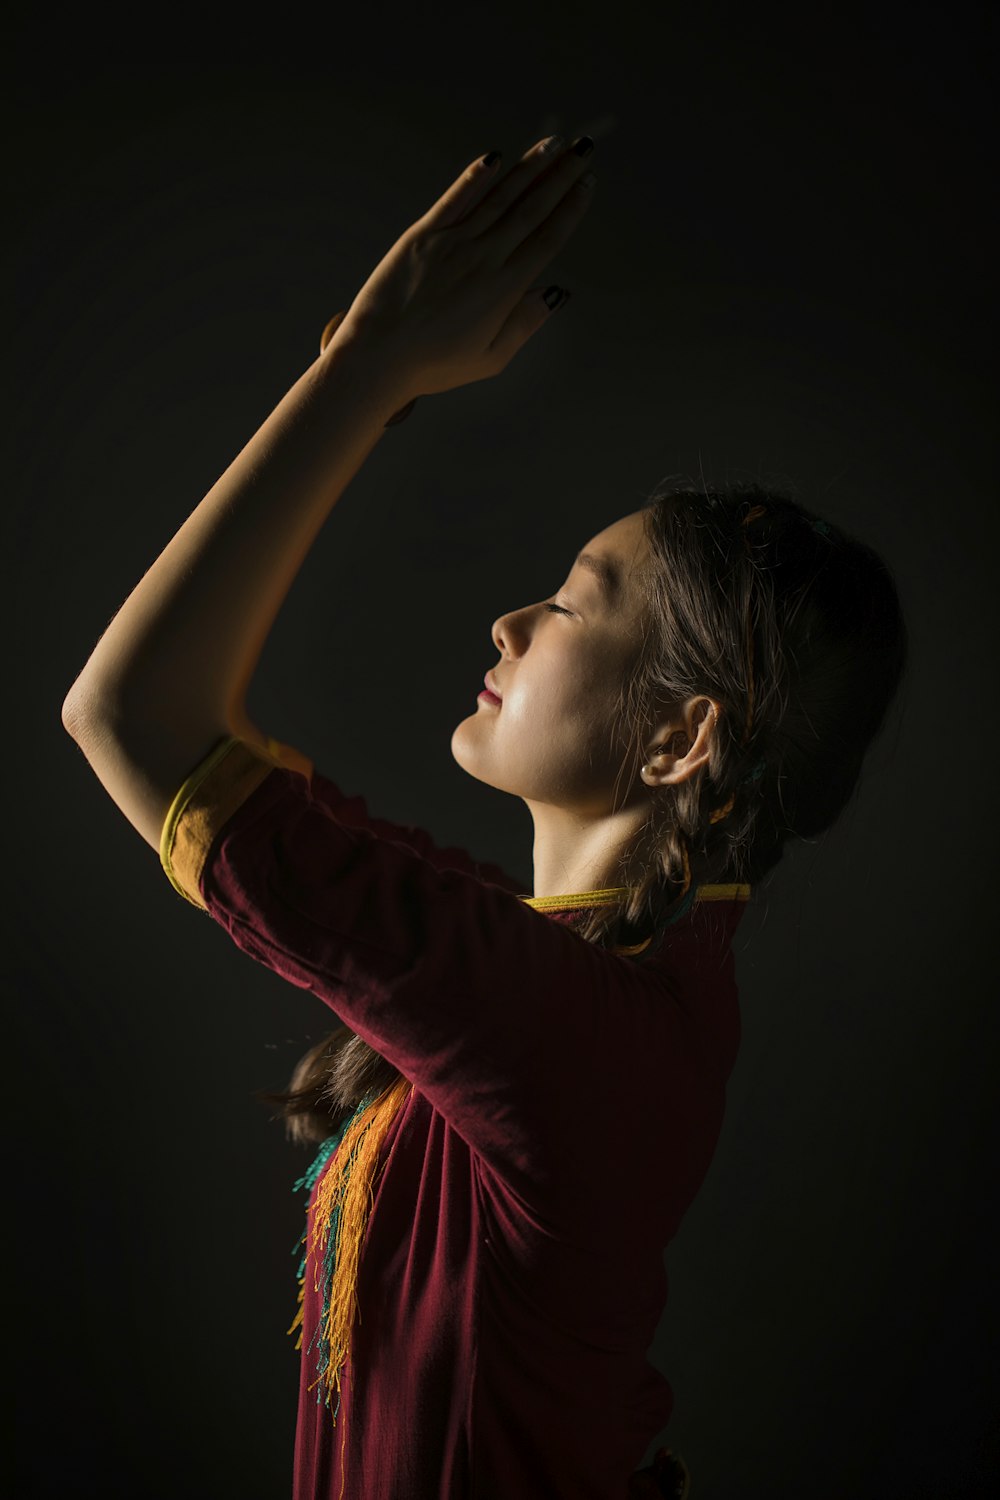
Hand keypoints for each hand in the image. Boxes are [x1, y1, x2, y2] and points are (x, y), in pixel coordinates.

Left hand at [327, 133, 597, 400]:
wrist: (378, 356)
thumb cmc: (434, 365)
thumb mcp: (490, 358)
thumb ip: (525, 323)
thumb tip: (556, 293)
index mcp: (505, 289)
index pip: (548, 239)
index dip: (571, 209)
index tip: (588, 184)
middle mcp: (484, 258)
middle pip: (532, 208)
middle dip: (561, 176)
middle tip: (583, 149)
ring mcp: (453, 242)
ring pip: (500, 197)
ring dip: (529, 167)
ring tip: (552, 144)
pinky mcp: (423, 235)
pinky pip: (456, 198)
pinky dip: (476, 177)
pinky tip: (494, 158)